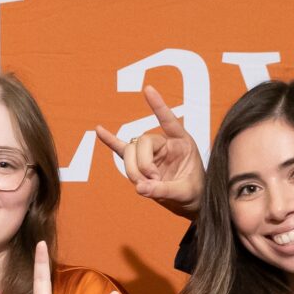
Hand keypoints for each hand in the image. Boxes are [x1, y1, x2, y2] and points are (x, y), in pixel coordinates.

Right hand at [93, 83, 203, 218]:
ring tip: (143, 186)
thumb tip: (139, 188)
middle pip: (143, 142)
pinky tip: (99, 130)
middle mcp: (166, 143)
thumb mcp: (184, 192)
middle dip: (142, 164)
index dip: (158, 106)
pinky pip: (122, 150)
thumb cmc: (194, 194)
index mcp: (183, 143)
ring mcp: (152, 152)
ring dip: (132, 170)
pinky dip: (111, 141)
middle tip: (150, 182)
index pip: (169, 121)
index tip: (148, 89)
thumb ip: (163, 190)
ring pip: (131, 152)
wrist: (189, 204)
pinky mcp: (140, 162)